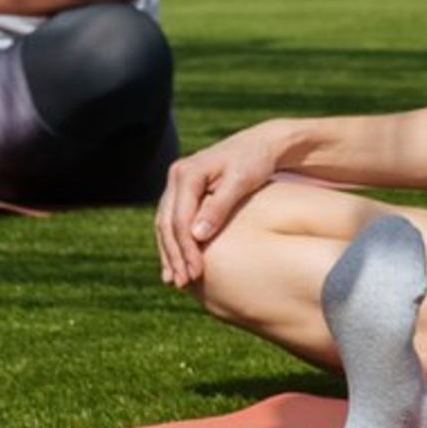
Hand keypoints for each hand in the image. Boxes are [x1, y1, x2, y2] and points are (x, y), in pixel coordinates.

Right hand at [155, 123, 290, 287]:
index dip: (186, 249)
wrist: (261, 144)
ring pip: (165, 224)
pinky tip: (174, 265)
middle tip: (183, 283)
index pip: (179, 219)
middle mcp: (176, 176)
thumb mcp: (240, 182)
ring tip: (175, 281)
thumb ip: (218, 207)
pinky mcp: (184, 193)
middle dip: (174, 256)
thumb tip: (197, 236)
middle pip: (167, 223)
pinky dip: (172, 244)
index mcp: (187, 173)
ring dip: (169, 253)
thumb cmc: (255, 161)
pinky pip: (172, 221)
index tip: (196, 273)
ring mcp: (177, 184)